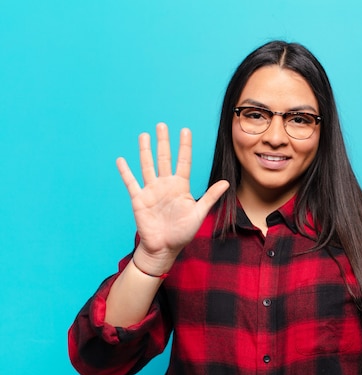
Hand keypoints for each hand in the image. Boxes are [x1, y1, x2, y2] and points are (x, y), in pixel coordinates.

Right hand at [116, 123, 228, 274]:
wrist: (164, 248)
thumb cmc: (183, 233)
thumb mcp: (199, 213)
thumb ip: (210, 196)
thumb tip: (226, 182)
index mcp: (181, 187)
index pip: (183, 162)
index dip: (184, 146)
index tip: (185, 130)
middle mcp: (165, 185)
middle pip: (164, 159)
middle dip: (163, 142)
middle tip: (162, 125)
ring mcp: (151, 191)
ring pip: (147, 166)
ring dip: (145, 151)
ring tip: (144, 135)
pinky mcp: (139, 200)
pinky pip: (131, 183)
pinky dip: (126, 172)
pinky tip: (121, 160)